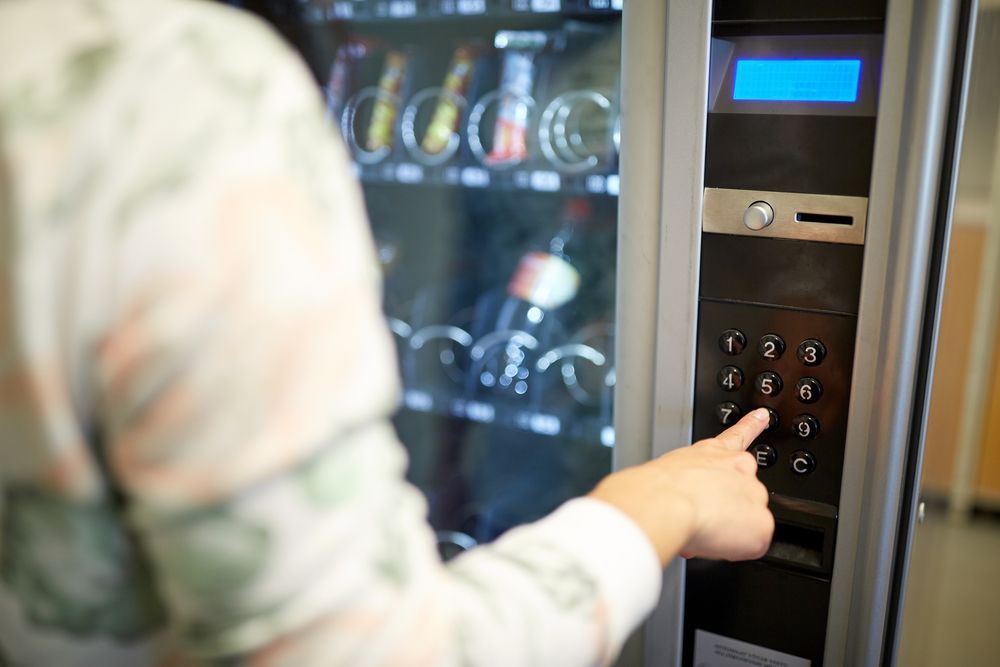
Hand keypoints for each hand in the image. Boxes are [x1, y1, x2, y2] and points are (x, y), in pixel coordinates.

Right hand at [588, 409, 773, 565]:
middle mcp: (738, 467)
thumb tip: (694, 510)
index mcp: (712, 452)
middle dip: (722, 510)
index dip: (752, 425)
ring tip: (700, 530)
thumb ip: (688, 484)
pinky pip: (752, 544)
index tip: (762, 416)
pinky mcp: (761, 523)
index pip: (738, 435)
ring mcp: (753, 493)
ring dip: (724, 532)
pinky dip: (734, 550)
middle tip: (699, 517)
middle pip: (740, 494)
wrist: (665, 501)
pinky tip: (719, 546)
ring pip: (744, 522)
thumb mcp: (670, 474)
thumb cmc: (657, 489)